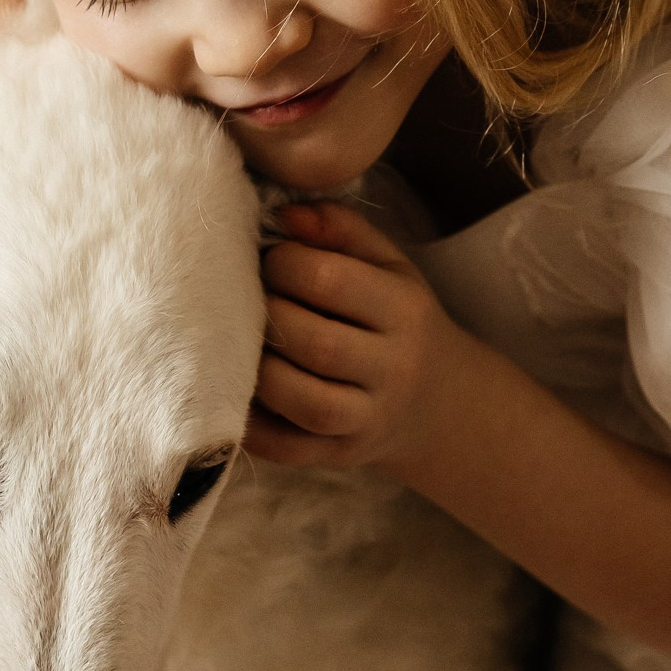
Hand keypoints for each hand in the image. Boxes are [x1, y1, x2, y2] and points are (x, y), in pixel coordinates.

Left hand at [247, 201, 470, 471]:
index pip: (331, 280)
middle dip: (268, 315)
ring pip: (305, 401)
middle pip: (315, 342)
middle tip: (247, 299)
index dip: (285, 263)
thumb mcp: (388, 266)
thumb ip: (341, 231)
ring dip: (260, 371)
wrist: (435, 400)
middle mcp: (394, 368)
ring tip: (243, 344)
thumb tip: (284, 214)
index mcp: (405, 310)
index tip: (270, 260)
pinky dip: (253, 426)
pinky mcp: (340, 456)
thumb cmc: (396, 318)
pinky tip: (235, 392)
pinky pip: (289, 449)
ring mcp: (368, 419)